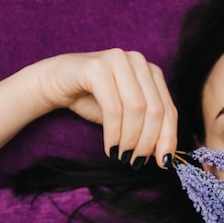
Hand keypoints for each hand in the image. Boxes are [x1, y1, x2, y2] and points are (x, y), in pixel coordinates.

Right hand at [35, 49, 176, 167]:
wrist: (54, 82)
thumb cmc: (94, 99)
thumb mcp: (126, 116)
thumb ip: (147, 129)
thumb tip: (164, 156)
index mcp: (152, 72)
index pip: (169, 109)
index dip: (168, 138)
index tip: (163, 162)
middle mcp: (139, 61)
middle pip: (155, 110)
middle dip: (148, 142)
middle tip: (137, 161)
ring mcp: (118, 60)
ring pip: (136, 108)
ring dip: (130, 139)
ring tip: (123, 156)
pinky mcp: (97, 66)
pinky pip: (113, 107)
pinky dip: (113, 132)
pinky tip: (110, 147)